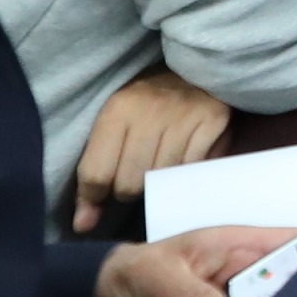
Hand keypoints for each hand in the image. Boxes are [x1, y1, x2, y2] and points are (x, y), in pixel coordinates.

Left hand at [64, 68, 235, 230]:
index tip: (100, 201)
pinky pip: (194, 171)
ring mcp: (184, 115)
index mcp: (117, 109)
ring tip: (161, 167)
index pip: (96, 173)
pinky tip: (184, 160)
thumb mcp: (112, 128)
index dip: (94, 197)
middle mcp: (149, 110)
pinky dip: (188, 174)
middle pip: (129, 183)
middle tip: (137, 175)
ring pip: (162, 181)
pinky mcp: (213, 120)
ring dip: (161, 183)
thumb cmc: (146, 106)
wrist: (192, 71)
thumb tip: (83, 225)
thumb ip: (94, 175)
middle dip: (130, 189)